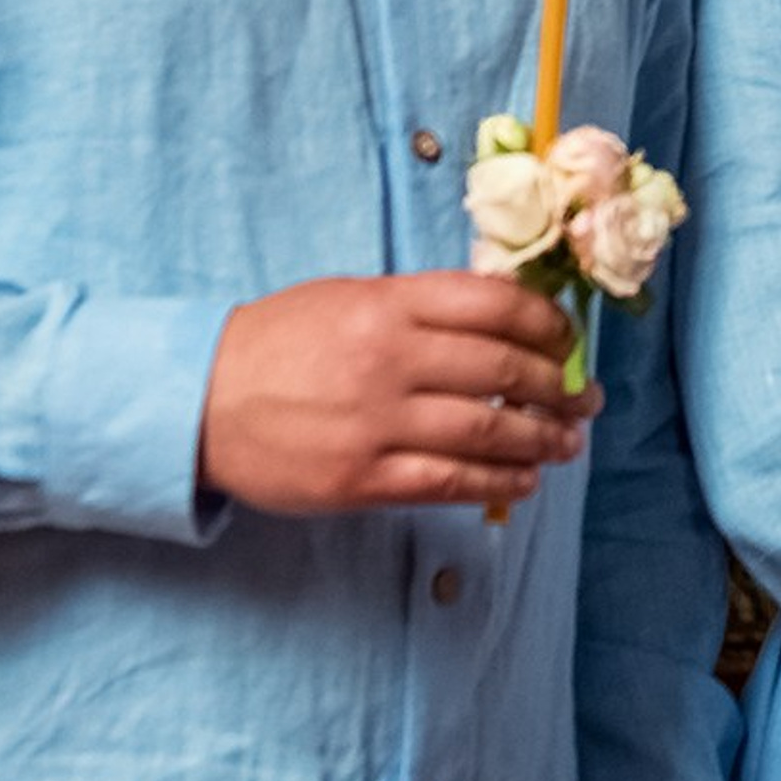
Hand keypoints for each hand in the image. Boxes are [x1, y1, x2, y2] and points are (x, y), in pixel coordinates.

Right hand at [198, 272, 596, 514]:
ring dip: (541, 440)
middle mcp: (390, 359)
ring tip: (568, 443)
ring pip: (486, 433)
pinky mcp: (359, 480)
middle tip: (586, 399)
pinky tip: (524, 481)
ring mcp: (376, 423)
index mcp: (393, 303)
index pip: (499, 305)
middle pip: (503, 372)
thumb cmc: (283, 341)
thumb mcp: (354, 296)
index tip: (570, 342)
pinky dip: (496, 483)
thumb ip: (427, 304)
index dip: (549, 326)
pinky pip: (447, 483)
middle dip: (559, 388)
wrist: (194, 400)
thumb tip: (511, 315)